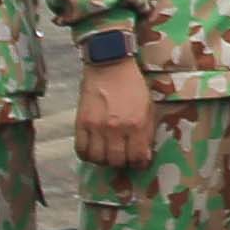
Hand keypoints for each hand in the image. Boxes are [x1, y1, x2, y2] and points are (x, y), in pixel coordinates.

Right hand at [74, 54, 158, 171]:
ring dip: (104, 160)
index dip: (139, 163)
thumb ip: (146, 132)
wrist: (110, 66)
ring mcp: (96, 127)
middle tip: (123, 157)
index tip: (138, 162)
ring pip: (97, 159)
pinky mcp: (81, 123)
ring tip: (108, 153)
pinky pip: (81, 149)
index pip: (137, 157)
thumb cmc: (132, 86)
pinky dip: (87, 155)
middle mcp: (116, 128)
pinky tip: (93, 150)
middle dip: (122, 163)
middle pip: (116, 161)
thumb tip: (144, 155)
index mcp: (136, 124)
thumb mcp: (148, 107)